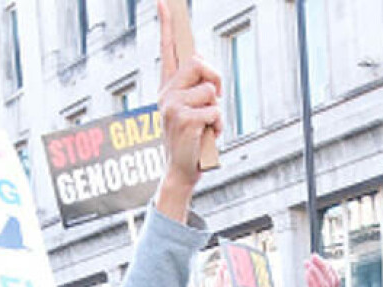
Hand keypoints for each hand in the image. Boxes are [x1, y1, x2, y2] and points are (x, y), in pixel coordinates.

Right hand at [155, 0, 221, 218]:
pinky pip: (214, 111)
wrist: (180, 173)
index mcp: (167, 88)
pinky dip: (218, 126)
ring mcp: (172, 105)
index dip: (167, 25)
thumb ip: (198, 90)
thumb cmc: (192, 143)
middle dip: (215, 79)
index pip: (167, 50)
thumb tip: (208, 76)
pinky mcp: (183, 119)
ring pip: (210, 91)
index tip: (164, 1)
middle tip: (216, 99)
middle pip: (198, 63)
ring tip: (207, 128)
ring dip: (217, 111)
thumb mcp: (193, 112)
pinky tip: (207, 137)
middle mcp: (166, 92)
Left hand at [293, 254, 339, 286]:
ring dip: (316, 270)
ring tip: (308, 261)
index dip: (329, 270)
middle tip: (314, 256)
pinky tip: (307, 271)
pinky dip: (312, 279)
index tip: (319, 261)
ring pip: (324, 285)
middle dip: (323, 266)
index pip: (334, 284)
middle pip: (331, 281)